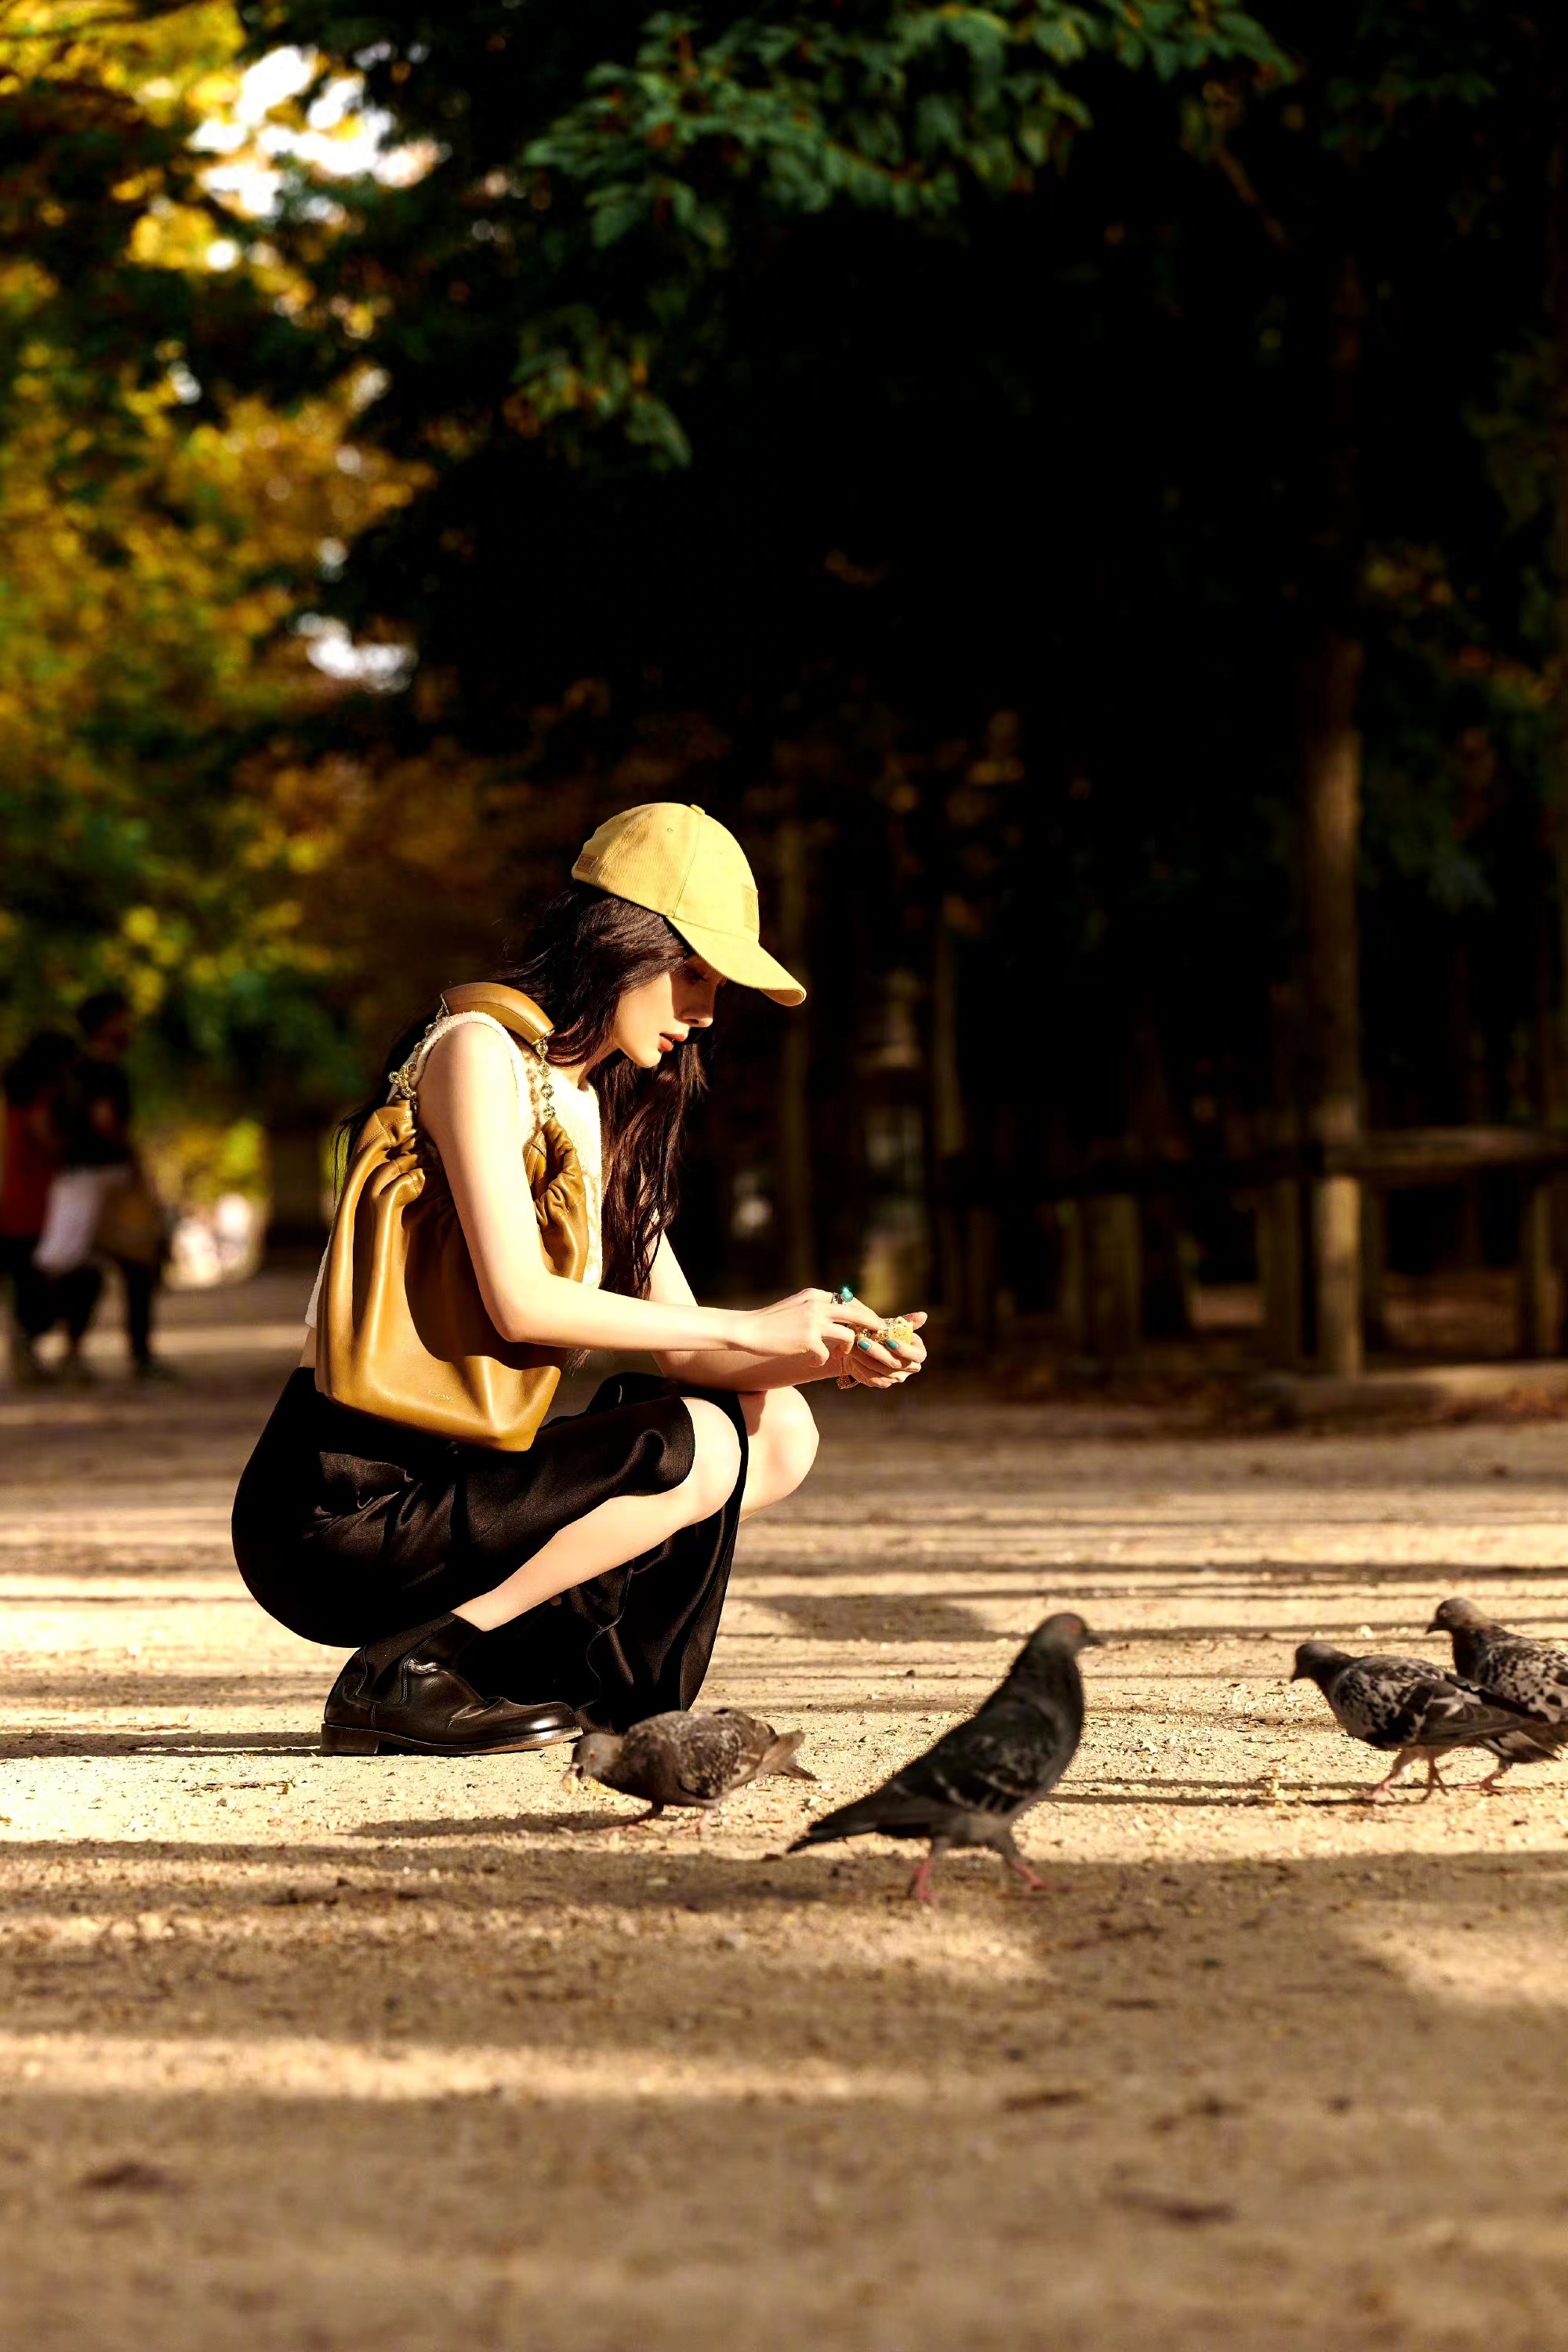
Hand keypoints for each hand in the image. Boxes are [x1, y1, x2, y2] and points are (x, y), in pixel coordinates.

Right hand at [734, 1287, 883, 1368]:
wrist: (749, 1329)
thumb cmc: (772, 1320)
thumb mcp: (797, 1305)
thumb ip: (816, 1306)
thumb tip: (838, 1314)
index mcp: (815, 1294)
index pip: (849, 1301)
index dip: (863, 1312)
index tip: (871, 1322)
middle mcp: (817, 1305)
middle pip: (856, 1313)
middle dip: (872, 1325)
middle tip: (879, 1335)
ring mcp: (813, 1322)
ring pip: (848, 1335)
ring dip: (849, 1347)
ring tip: (840, 1353)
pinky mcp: (806, 1339)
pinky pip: (826, 1354)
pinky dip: (821, 1360)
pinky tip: (812, 1361)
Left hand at [839, 1309, 927, 1388]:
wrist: (863, 1347)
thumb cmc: (882, 1333)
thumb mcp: (892, 1325)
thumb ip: (907, 1321)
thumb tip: (923, 1315)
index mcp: (917, 1351)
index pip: (918, 1355)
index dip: (905, 1350)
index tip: (889, 1340)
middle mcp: (910, 1367)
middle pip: (897, 1364)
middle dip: (879, 1353)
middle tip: (862, 1342)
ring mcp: (897, 1377)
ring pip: (883, 1371)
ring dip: (866, 1358)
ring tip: (854, 1346)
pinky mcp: (883, 1383)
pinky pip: (873, 1378)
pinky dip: (861, 1366)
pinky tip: (853, 1357)